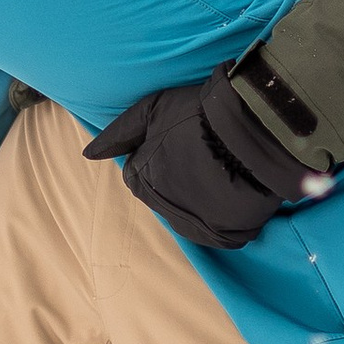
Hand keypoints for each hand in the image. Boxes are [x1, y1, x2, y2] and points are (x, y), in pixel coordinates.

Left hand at [85, 60, 316, 249]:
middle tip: (204, 153)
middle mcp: (162, 207)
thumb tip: (87, 155)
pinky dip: (220, 213)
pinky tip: (232, 189)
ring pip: (186, 212)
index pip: (138, 173)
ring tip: (221, 168)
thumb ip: (118, 133)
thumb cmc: (201, 113)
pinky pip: (214, 230)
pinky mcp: (223, 235)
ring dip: (197, 195)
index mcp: (142, 178)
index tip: (182, 139)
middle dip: (177, 175)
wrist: (256, 129)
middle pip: (161, 193)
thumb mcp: (153, 109)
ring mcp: (193, 224)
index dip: (159, 152)